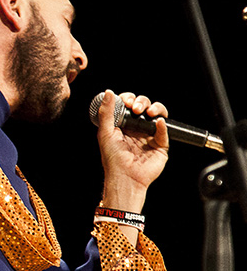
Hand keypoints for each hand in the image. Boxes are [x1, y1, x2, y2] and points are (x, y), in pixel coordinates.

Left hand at [96, 90, 168, 221]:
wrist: (125, 177)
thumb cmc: (113, 159)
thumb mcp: (105, 133)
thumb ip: (106, 113)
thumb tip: (108, 92)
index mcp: (123, 125)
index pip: (129, 105)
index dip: (129, 99)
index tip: (126, 101)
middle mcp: (137, 128)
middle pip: (144, 106)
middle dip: (141, 102)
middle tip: (135, 108)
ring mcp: (149, 135)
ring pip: (157, 114)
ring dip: (155, 108)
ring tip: (148, 112)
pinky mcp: (160, 144)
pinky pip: (165, 130)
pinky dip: (162, 124)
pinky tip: (156, 122)